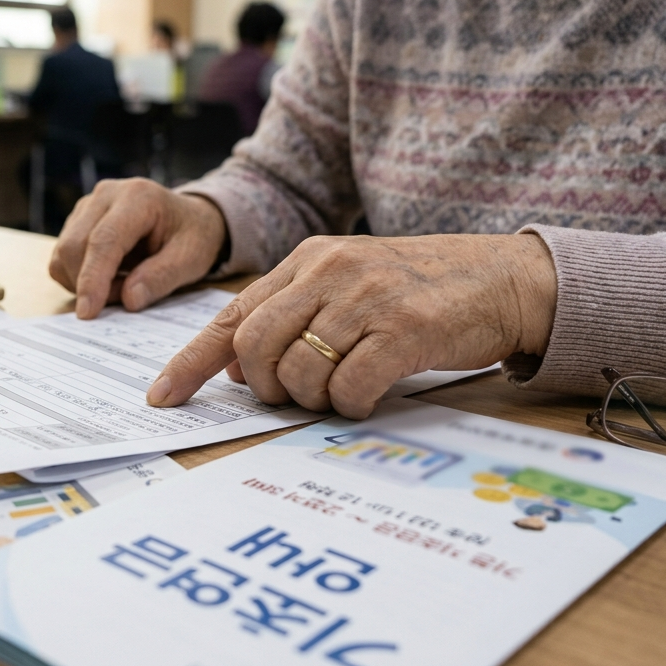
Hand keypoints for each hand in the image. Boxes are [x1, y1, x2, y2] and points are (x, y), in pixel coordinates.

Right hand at [49, 178, 226, 318]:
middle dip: (89, 284)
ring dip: (83, 282)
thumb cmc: (193, 236)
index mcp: (138, 197)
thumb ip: (162, 278)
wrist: (189, 219)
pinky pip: (62, 256)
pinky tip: (108, 276)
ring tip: (121, 284)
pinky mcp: (77, 219)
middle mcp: (106, 194)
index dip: (92, 279)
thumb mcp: (192, 259)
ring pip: (63, 253)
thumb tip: (129, 299)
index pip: (104, 240)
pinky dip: (78, 277)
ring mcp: (88, 205)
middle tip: (123, 299)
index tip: (87, 313)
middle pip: (74, 246)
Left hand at [145, 234, 557, 418]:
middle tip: (295, 397)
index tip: (163, 396)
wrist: (503, 278)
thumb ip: (293, 314)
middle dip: (266, 388)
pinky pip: (348, 387)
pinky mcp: (403, 330)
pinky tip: (370, 395)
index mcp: (308, 261)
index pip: (232, 314)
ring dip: (313, 400)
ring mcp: (365, 299)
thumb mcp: (348, 284)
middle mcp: (329, 272)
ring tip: (343, 391)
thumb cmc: (420, 291)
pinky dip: (351, 405)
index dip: (191, 360)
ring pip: (298, 372)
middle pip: (254, 346)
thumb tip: (237, 370)